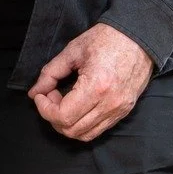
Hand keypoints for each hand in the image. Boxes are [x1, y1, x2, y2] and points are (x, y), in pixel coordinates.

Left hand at [27, 23, 154, 141]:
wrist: (138, 38)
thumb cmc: (105, 39)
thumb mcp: (72, 51)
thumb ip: (50, 73)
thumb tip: (34, 92)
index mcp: (96, 87)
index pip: (64, 117)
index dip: (45, 109)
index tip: (40, 95)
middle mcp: (110, 104)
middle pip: (73, 130)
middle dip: (53, 116)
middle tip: (50, 94)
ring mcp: (119, 111)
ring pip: (86, 134)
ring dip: (67, 122)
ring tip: (63, 99)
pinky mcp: (124, 112)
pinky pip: (99, 129)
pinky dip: (82, 123)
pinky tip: (76, 104)